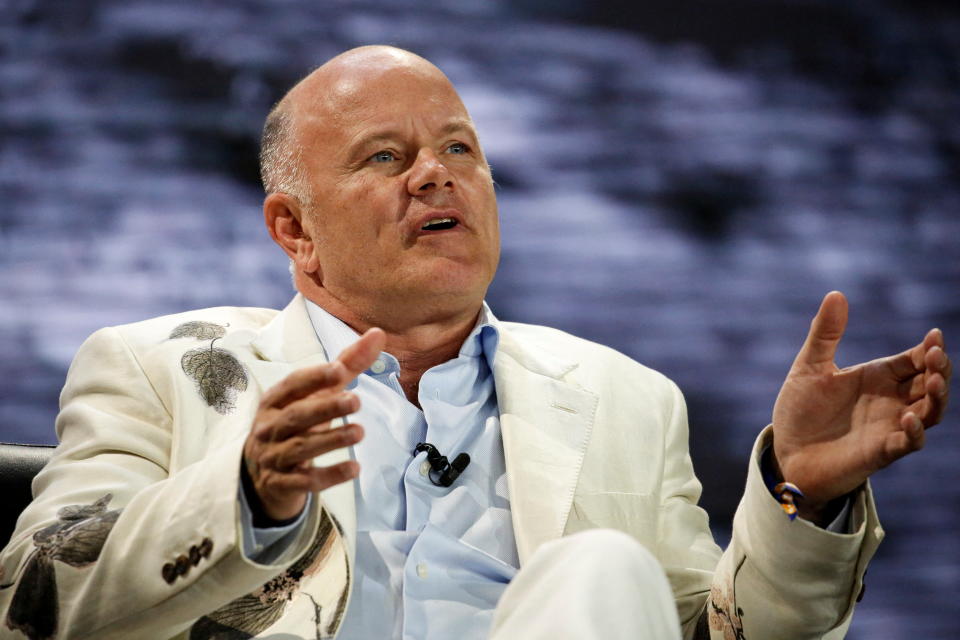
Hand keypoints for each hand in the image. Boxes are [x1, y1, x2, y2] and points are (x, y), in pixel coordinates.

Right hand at [243, 328, 385, 520]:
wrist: (263, 475)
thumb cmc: (297, 423)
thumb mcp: (317, 394)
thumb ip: (347, 365)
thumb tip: (378, 333)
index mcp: (276, 400)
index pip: (293, 385)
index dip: (314, 377)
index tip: (339, 370)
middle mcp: (270, 427)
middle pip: (297, 416)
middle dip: (325, 408)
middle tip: (356, 400)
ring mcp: (273, 457)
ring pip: (301, 448)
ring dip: (330, 440)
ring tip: (359, 431)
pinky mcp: (282, 484)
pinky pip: (305, 481)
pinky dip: (329, 476)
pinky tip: (354, 469)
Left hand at [771, 291, 950, 521]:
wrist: (786, 451)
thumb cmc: (801, 411)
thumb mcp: (809, 367)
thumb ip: (825, 333)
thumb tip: (836, 293)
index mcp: (877, 377)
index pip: (913, 360)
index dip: (928, 349)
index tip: (934, 336)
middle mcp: (890, 401)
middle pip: (930, 383)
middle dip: (938, 369)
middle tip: (935, 355)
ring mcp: (888, 427)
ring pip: (929, 412)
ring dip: (936, 398)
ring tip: (933, 381)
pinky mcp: (881, 452)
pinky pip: (908, 443)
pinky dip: (914, 432)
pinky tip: (908, 418)